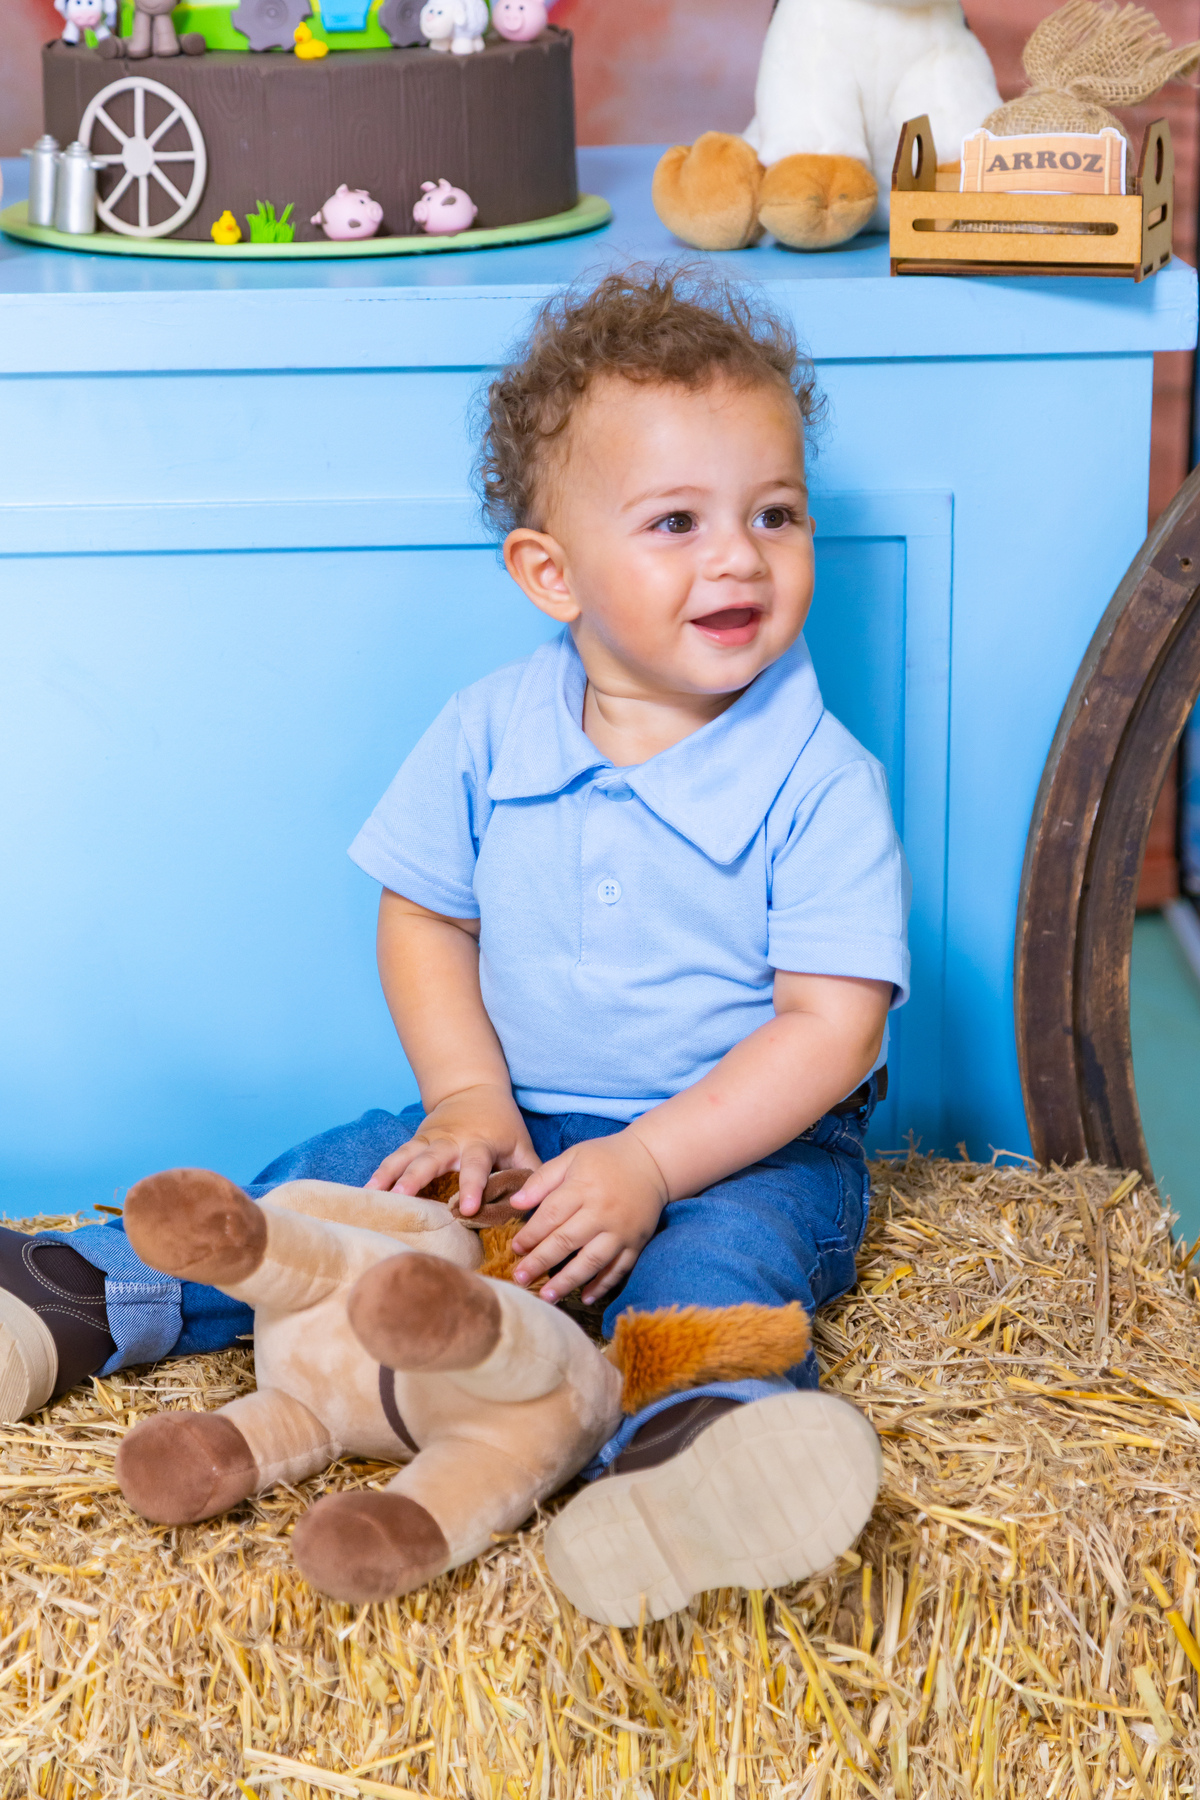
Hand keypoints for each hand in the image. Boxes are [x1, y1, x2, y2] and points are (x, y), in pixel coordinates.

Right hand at [365, 1083, 538, 1213]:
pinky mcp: (415, 1142)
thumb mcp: (521, 1144)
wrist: (473, 1087)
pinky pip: (395, 1157)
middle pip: (431, 1160)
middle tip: (402, 1198)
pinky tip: (366, 1190)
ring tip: (374, 1194)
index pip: (476, 1166)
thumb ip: (530, 1173)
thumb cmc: (501, 1124)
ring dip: (390, 1175)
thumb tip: (542, 1207)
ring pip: (407, 1156)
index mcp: (480, 1143)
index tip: (466, 1208)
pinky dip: (381, 1172)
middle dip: (416, 1178)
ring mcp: (429, 1140)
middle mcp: (451, 1141)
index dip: (471, 1186)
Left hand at [509, 1131, 668, 1304]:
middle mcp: (602, 1212)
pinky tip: (584, 1297)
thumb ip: (542, 1179)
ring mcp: (621, 1231)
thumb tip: (515, 1203)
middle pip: (566, 1241)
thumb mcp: (572, 1157)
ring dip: (567, 1282)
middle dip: (540, 1262)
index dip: (531, 1234)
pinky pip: (618, 1269)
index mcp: (583, 1188)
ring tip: (546, 1297)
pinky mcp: (636, 1243)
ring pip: (591, 1262)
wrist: (653, 1161)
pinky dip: (602, 1286)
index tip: (514, 1249)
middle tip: (519, 1279)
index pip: (551, 1215)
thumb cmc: (606, 1158)